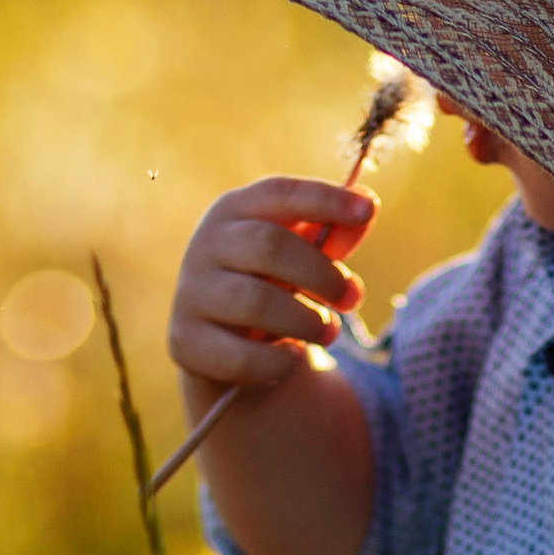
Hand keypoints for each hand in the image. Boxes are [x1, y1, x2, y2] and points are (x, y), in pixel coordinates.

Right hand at [168, 176, 374, 424]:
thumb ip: (332, 234)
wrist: (224, 345)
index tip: (367, 210)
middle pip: (269, 245)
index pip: (280, 193)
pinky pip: (242, 356)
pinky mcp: (186, 342)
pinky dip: (279, 361)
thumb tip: (367, 206)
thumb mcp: (304, 255)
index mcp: (234, 211)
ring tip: (329, 332)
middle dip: (322, 274)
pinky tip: (293, 356)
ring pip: (257, 302)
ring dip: (307, 321)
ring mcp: (191, 294)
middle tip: (351, 299)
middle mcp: (205, 245)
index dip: (325, 199)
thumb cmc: (271, 283)